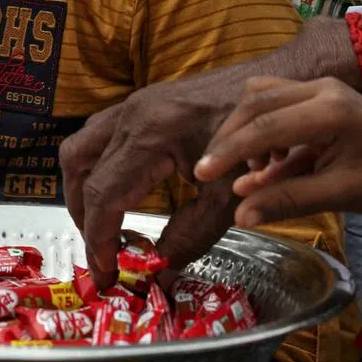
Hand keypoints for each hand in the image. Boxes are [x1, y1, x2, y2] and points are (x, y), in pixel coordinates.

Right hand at [60, 63, 248, 283]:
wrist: (282, 87)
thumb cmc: (262, 142)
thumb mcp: (230, 197)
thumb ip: (191, 237)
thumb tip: (158, 274)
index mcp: (150, 135)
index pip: (103, 194)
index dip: (98, 239)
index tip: (106, 274)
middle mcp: (131, 115)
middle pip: (80, 171)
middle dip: (84, 218)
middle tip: (102, 254)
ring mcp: (131, 105)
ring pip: (79, 149)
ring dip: (82, 190)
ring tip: (101, 226)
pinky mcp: (139, 105)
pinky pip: (96, 137)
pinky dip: (94, 169)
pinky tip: (117, 192)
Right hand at [195, 77, 361, 225]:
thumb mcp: (340, 195)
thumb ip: (288, 201)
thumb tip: (240, 216)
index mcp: (332, 111)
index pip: (266, 127)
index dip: (229, 151)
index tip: (201, 174)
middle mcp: (322, 88)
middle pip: (256, 103)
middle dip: (229, 138)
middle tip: (210, 171)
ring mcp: (318, 86)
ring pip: (260, 97)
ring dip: (244, 130)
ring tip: (250, 171)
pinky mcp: (315, 92)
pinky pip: (272, 101)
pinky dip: (259, 128)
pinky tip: (268, 163)